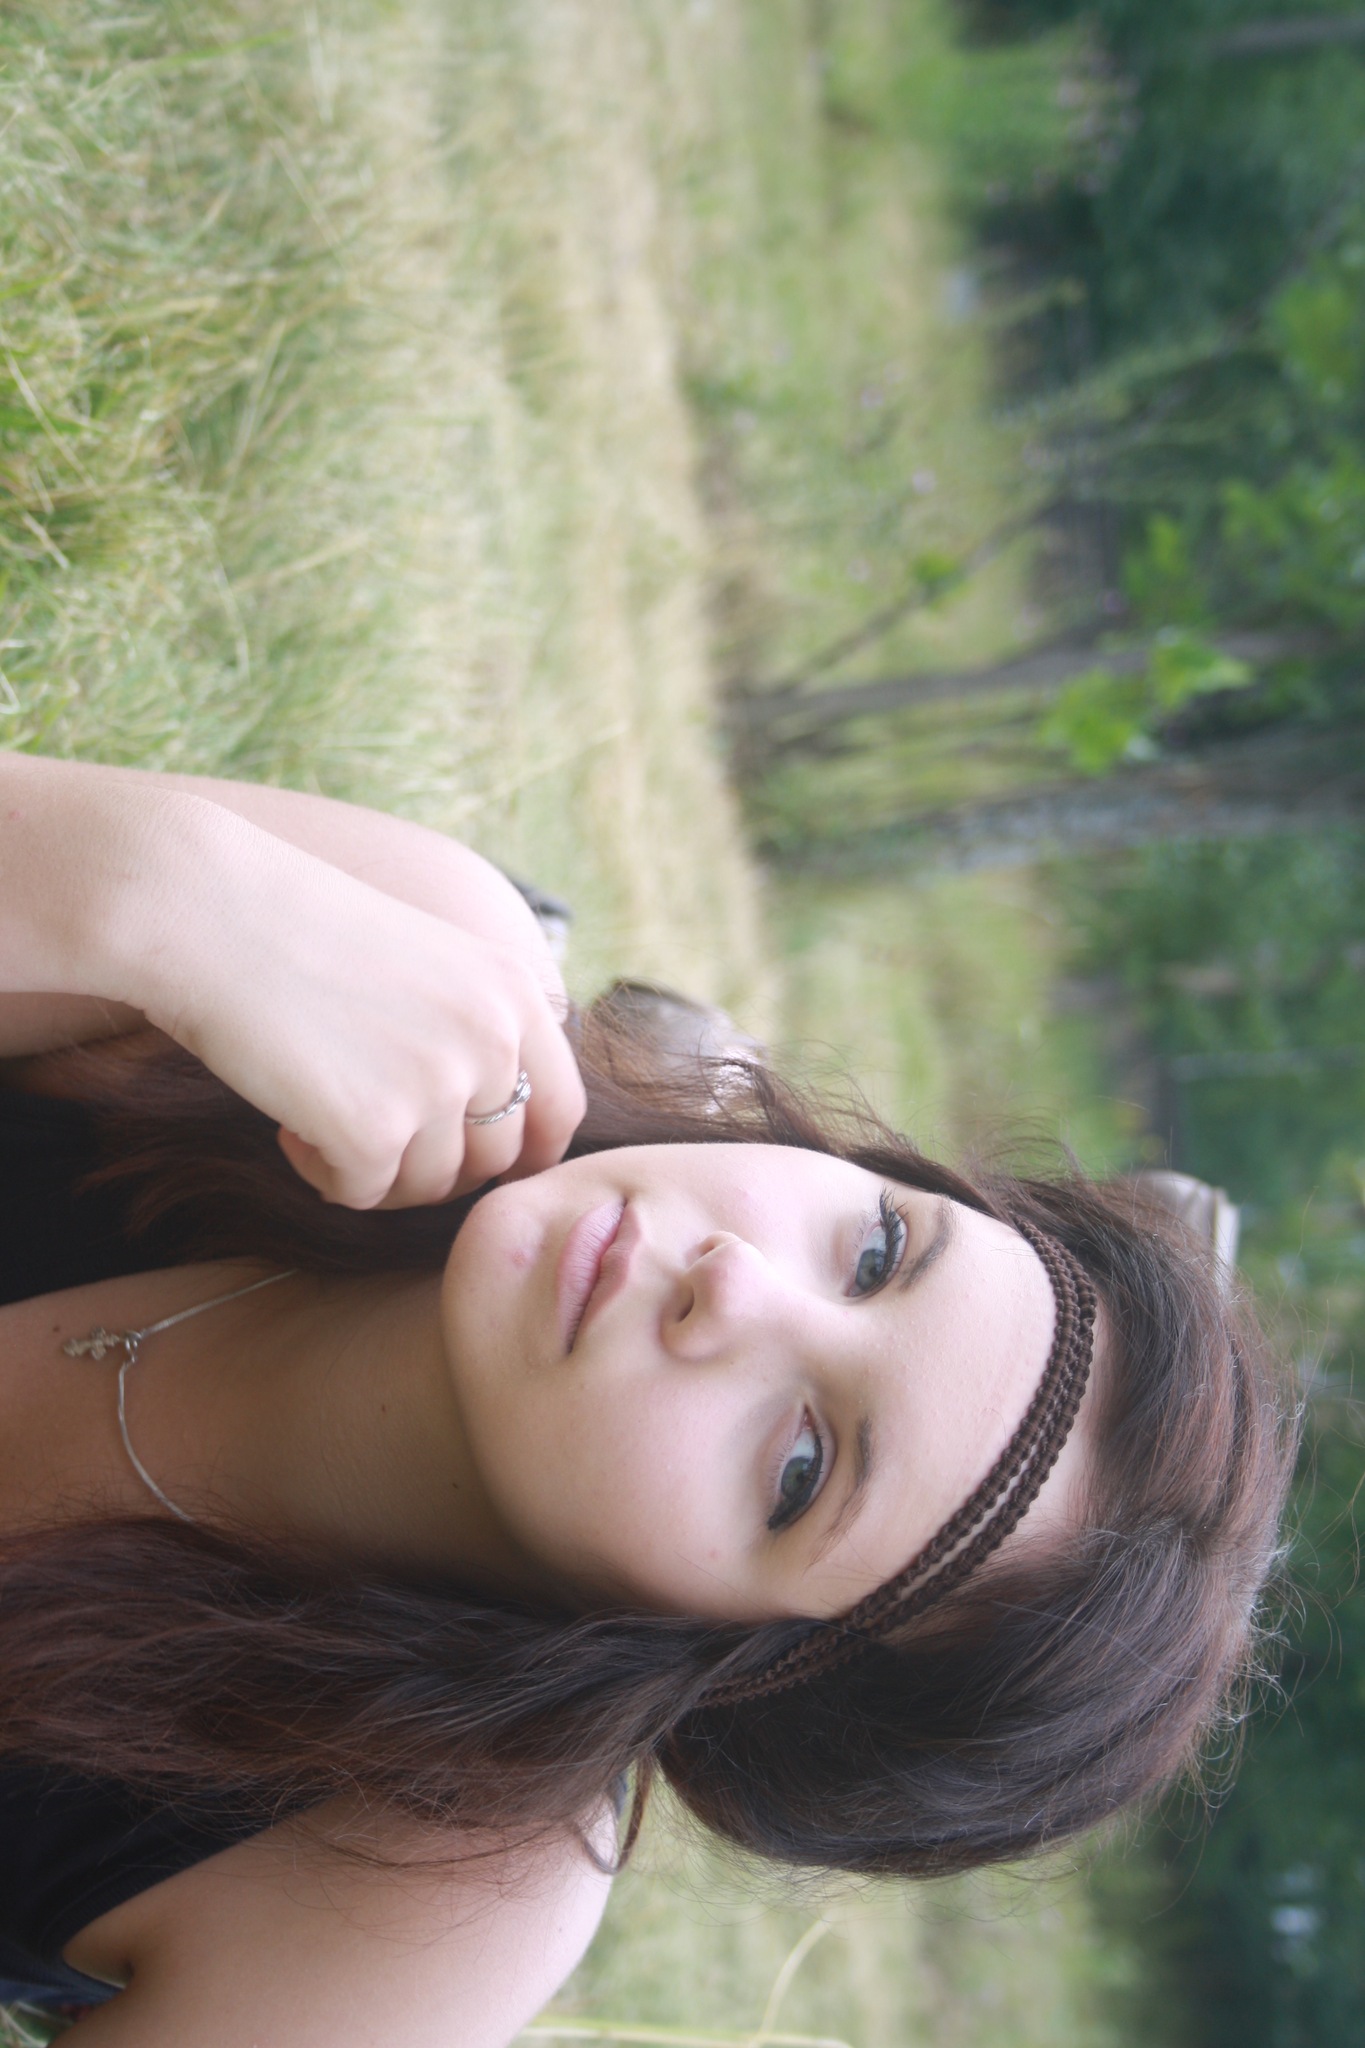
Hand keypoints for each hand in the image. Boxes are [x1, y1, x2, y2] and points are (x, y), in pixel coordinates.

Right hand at [146, 809, 586, 1208]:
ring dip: (375, 1169)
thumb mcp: (431, 959)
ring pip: (427, 1186)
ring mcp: (439, 1086)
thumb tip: (491, 1137)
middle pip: (492, 1162)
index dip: (522, 1154)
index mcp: (515, 992)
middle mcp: (493, 1040)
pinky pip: (361, 1194)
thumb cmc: (302, 928)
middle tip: (368, 1133)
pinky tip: (288, 1123)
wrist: (210, 909)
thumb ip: (475, 1031)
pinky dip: (323, 1173)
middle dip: (433, 1165)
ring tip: (318, 1115)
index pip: (560, 1112)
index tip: (473, 1161)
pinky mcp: (374, 1129)